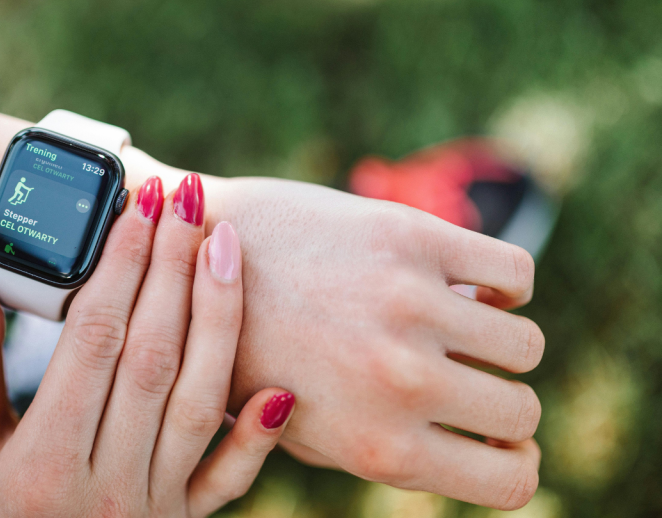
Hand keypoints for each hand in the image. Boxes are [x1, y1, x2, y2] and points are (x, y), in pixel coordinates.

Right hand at [0, 175, 295, 516]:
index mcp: (41, 462)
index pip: (93, 340)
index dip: (118, 265)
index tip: (136, 205)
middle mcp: (104, 487)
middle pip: (153, 356)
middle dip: (172, 269)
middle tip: (187, 200)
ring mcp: (151, 509)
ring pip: (198, 400)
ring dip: (219, 319)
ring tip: (226, 246)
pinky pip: (228, 481)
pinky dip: (257, 438)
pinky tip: (282, 386)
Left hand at [209, 177, 542, 509]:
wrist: (192, 256)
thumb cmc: (245, 352)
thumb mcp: (299, 433)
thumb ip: (380, 448)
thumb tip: (473, 446)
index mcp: (377, 444)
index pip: (513, 480)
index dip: (510, 460)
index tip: (493, 438)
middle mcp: (403, 380)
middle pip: (522, 411)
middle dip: (500, 401)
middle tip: (464, 376)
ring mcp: (409, 304)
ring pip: (525, 342)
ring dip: (499, 340)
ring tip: (456, 327)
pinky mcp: (409, 236)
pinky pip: (515, 272)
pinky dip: (504, 283)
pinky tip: (463, 283)